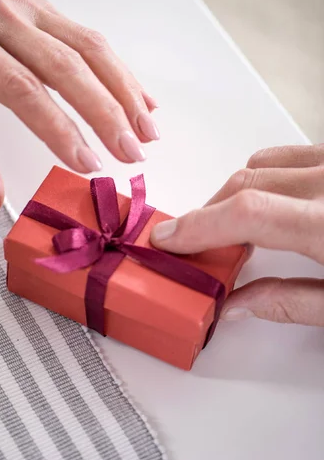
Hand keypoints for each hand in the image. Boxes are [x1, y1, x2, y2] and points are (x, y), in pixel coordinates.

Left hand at [0, 0, 158, 216]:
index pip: (22, 89)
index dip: (60, 128)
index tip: (87, 163)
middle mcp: (3, 19)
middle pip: (68, 66)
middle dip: (107, 114)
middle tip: (132, 153)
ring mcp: (29, 11)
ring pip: (89, 48)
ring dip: (124, 92)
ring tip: (147, 131)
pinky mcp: (46, 12)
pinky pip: (91, 40)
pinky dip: (120, 72)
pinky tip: (141, 100)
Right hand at [151, 145, 323, 326]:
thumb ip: (291, 303)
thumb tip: (237, 305)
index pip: (247, 214)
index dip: (199, 225)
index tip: (168, 240)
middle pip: (245, 186)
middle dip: (209, 216)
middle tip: (194, 246)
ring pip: (260, 165)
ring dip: (234, 193)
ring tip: (232, 226)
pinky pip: (285, 155)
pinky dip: (262, 174)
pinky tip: (265, 200)